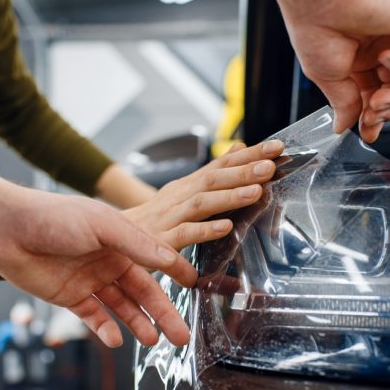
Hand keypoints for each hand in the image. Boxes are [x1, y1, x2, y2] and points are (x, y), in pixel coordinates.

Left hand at [0, 190, 196, 347]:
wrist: (5, 229)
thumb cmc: (53, 216)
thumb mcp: (102, 225)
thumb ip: (137, 243)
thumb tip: (169, 257)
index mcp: (120, 240)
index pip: (156, 260)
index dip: (176, 273)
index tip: (197, 286)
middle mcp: (108, 261)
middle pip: (142, 292)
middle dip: (163, 313)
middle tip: (181, 335)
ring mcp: (89, 280)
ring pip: (121, 307)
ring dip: (137, 324)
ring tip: (153, 341)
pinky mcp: (69, 297)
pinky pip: (93, 317)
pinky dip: (105, 329)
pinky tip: (116, 339)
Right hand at [124, 139, 284, 249]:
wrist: (113, 238)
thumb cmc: (155, 219)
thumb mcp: (184, 191)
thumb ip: (213, 173)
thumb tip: (239, 148)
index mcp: (187, 185)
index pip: (221, 164)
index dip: (249, 155)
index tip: (276, 147)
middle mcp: (179, 196)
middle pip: (213, 179)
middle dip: (243, 171)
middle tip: (271, 165)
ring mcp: (169, 217)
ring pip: (201, 202)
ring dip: (229, 196)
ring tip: (256, 191)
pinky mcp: (161, 241)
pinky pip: (185, 234)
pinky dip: (205, 230)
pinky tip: (225, 227)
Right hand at [279, 0, 389, 142]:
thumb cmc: (316, 29)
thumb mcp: (327, 78)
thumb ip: (344, 103)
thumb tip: (344, 126)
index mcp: (359, 61)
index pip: (376, 96)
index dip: (374, 117)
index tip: (367, 131)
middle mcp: (381, 49)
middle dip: (387, 110)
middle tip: (371, 114)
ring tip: (378, 96)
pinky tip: (387, 58)